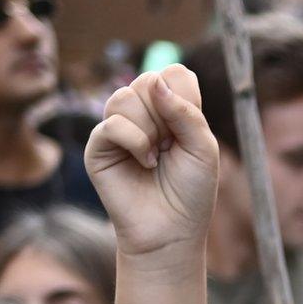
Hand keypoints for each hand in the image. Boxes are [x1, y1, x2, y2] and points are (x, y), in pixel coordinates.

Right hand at [85, 65, 218, 264]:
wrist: (171, 230)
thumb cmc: (192, 191)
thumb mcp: (203, 147)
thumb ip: (185, 110)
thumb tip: (155, 81)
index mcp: (170, 108)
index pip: (172, 73)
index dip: (184, 96)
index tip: (189, 128)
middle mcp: (143, 113)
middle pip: (148, 80)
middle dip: (166, 115)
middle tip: (170, 146)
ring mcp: (118, 128)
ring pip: (125, 97)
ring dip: (149, 129)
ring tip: (156, 156)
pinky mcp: (98, 147)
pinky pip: (111, 124)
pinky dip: (135, 141)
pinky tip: (145, 162)